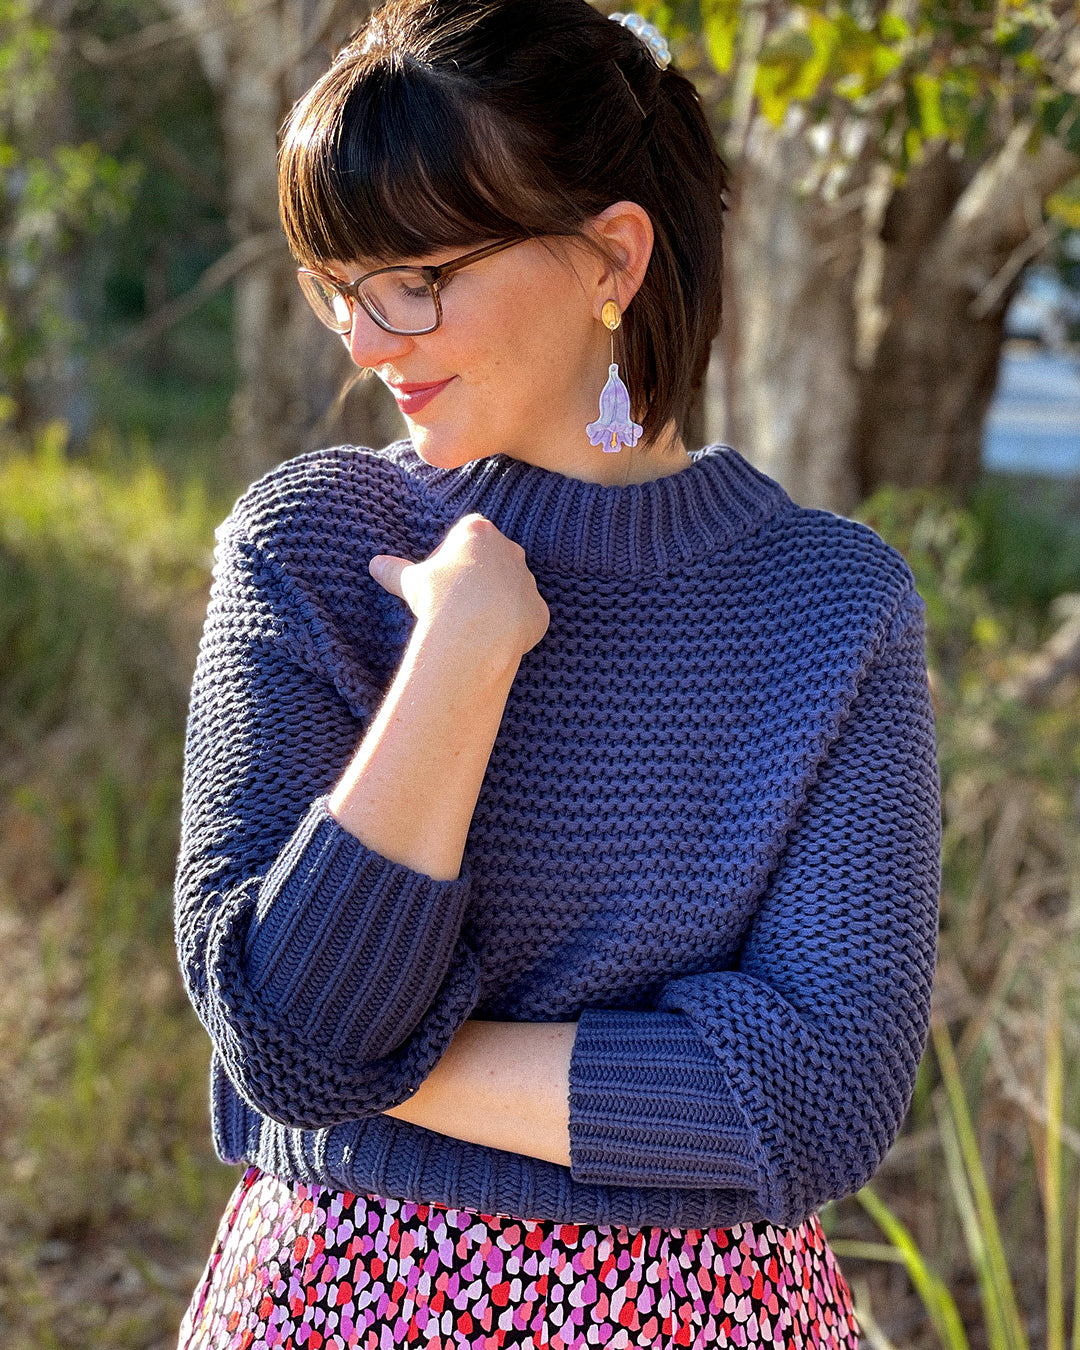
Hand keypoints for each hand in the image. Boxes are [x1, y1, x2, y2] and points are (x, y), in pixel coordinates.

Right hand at [369, 513, 549, 659]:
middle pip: (492, 559)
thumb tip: (375, 565)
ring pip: (511, 587)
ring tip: (472, 624)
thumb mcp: (411, 581)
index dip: (449, 556)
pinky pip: (525, 615)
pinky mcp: (539, 610)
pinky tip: (492, 638)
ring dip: (496, 601)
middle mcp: (510, 549)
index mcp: (478, 531)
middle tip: (455, 601)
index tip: (438, 578)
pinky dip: (512, 625)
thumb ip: (395, 570)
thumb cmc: (440, 597)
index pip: (465, 534)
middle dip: (476, 577)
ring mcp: (528, 580)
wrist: (474, 632)